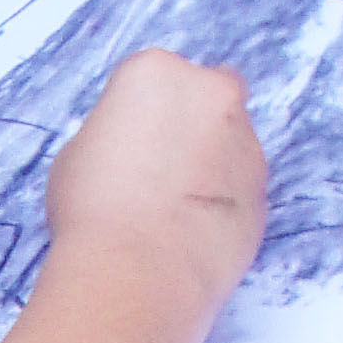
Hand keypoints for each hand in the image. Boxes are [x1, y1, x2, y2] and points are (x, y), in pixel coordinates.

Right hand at [45, 47, 267, 310]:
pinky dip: (224, 204)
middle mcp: (211, 95)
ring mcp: (246, 143)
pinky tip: (191, 234)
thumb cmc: (94, 210)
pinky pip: (242, 189)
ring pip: (232, 143)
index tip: (127, 145)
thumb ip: (117, 135)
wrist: (138, 271)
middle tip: (159, 168)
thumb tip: (132, 149)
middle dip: (192, 125)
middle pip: (208, 97)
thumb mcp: (79, 153)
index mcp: (157, 71)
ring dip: (211, 165)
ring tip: (172, 212)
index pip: (154, 77)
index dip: (139, 114)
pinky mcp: (263, 192)